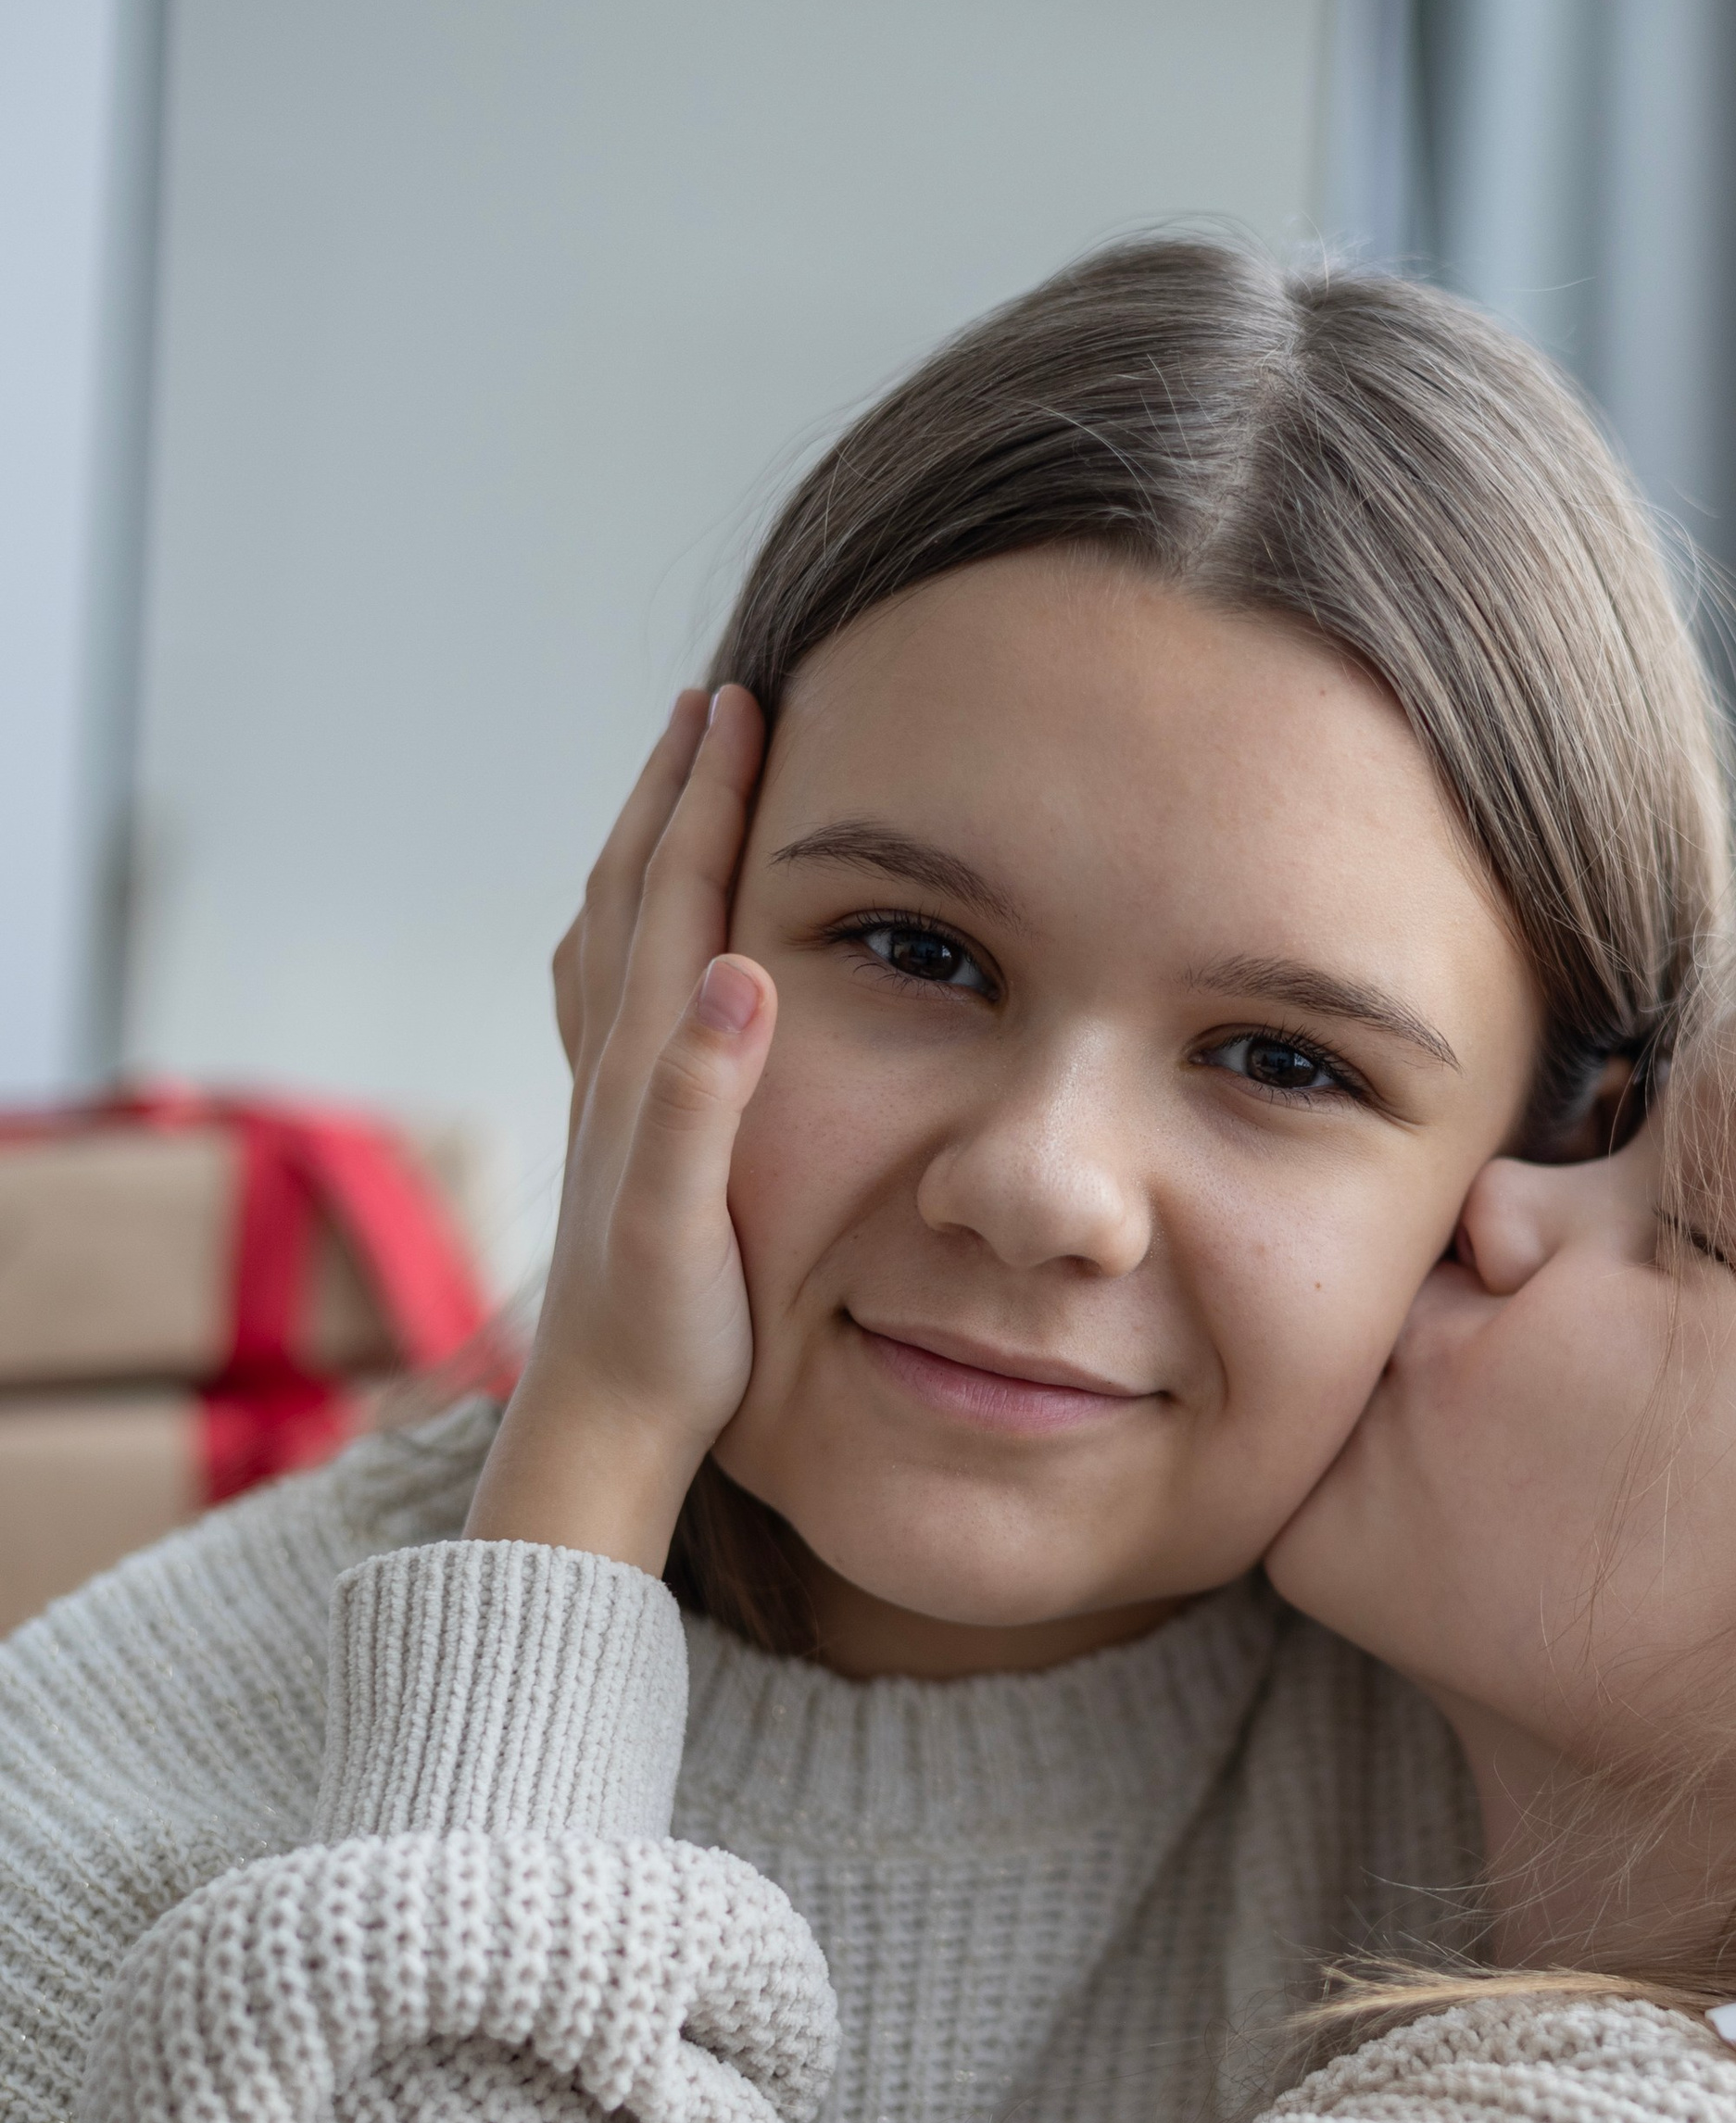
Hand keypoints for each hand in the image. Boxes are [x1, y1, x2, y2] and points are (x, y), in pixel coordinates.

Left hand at [469, 686, 776, 1575]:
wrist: (604, 1422)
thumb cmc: (665, 1335)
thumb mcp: (684, 1217)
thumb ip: (703, 1095)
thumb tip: (736, 969)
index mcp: (642, 1064)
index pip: (680, 895)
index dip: (711, 797)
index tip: (744, 702)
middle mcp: (613, 1066)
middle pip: (637, 893)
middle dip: (675, 790)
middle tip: (714, 700)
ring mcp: (609, 1100)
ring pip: (620, 935)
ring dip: (651, 848)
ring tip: (679, 787)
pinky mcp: (620, 1140)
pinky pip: (617, 998)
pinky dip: (635, 932)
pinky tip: (649, 943)